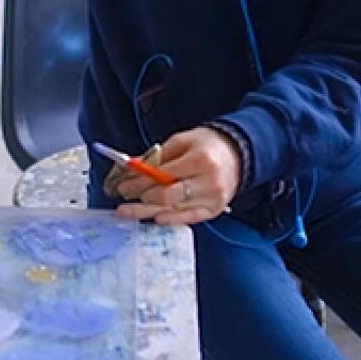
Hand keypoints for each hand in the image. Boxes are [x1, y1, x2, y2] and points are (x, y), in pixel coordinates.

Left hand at [114, 126, 241, 227]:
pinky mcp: (213, 211)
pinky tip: (154, 218)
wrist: (238, 155)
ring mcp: (212, 200)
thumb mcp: (182, 140)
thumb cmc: (207, 145)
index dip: (140, 180)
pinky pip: (188, 218)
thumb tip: (133, 167)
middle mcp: (208, 183)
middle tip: (123, 195)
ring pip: (174, 210)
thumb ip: (158, 155)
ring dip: (148, 211)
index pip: (163, 175)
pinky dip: (170, 219)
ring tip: (128, 212)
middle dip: (141, 196)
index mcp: (200, 160)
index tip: (123, 183)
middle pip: (167, 196)